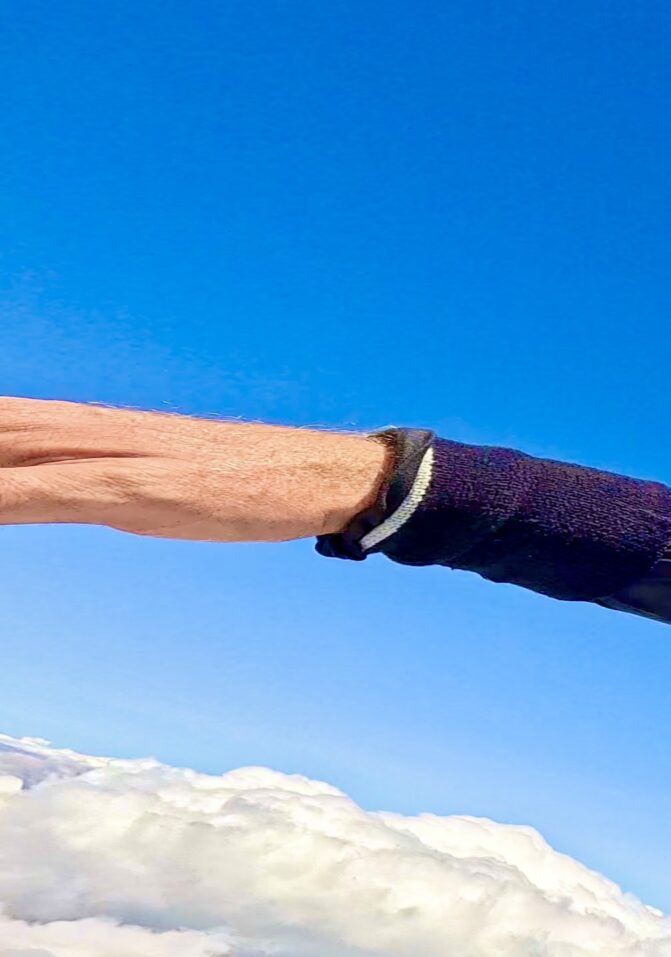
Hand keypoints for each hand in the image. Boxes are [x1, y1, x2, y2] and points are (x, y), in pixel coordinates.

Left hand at [0, 397, 389, 541]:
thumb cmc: (238, 481)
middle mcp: (81, 428)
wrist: (322, 473)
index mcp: (80, 426)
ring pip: (1, 450)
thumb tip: (30, 500)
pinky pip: (43, 490)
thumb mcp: (146, 483)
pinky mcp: (135, 486)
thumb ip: (79, 485)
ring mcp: (107, 454)